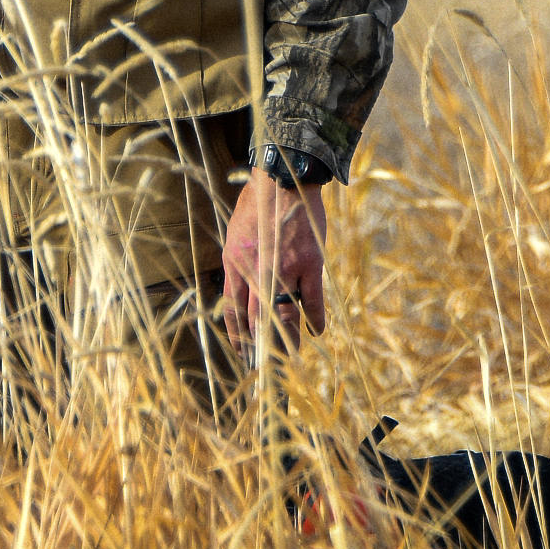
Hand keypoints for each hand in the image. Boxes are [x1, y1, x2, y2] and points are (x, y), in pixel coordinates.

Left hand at [218, 170, 328, 353]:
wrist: (283, 181)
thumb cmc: (257, 206)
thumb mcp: (235, 236)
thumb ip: (238, 266)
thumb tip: (239, 293)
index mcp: (235, 265)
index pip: (233, 311)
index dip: (237, 336)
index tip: (242, 353)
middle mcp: (257, 272)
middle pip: (258, 321)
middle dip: (261, 347)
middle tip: (266, 367)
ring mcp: (285, 270)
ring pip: (285, 316)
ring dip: (288, 341)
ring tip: (290, 357)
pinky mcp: (309, 265)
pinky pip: (312, 301)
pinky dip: (315, 319)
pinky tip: (316, 331)